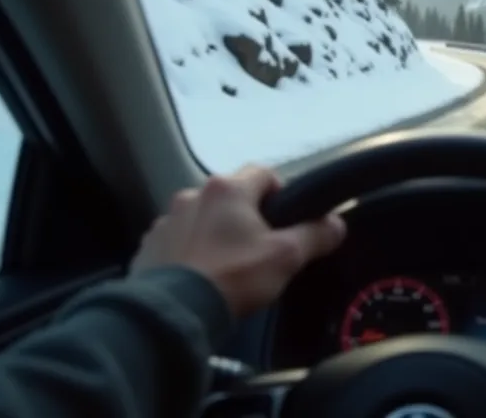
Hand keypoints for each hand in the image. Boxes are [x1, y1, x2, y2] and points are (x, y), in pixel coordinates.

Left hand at [130, 164, 346, 316]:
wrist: (173, 313)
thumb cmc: (234, 277)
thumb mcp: (285, 257)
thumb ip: (315, 235)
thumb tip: (337, 223)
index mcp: (227, 189)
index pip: (263, 172)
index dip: (281, 192)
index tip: (287, 220)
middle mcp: (192, 195)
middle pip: (229, 196)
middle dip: (245, 216)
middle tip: (259, 247)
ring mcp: (165, 221)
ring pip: (201, 219)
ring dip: (214, 233)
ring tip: (226, 266)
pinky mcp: (148, 247)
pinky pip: (176, 242)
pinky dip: (189, 253)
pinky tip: (198, 277)